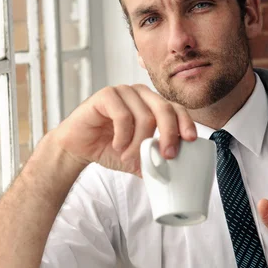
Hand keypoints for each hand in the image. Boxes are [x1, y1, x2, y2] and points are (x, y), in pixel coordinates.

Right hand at [48, 84, 196, 175]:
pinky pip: (123, 115)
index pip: (176, 108)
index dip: (185, 123)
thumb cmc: (108, 148)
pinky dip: (123, 136)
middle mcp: (140, 94)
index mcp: (151, 104)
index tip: (190, 141)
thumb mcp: (138, 158)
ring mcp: (123, 92)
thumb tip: (179, 175)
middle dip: (169, 135)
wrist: (77, 148)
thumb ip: (156, 160)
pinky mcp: (106, 95)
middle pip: (164, 109)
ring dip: (138, 144)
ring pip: (144, 116)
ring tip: (128, 157)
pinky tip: (117, 145)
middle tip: (167, 156)